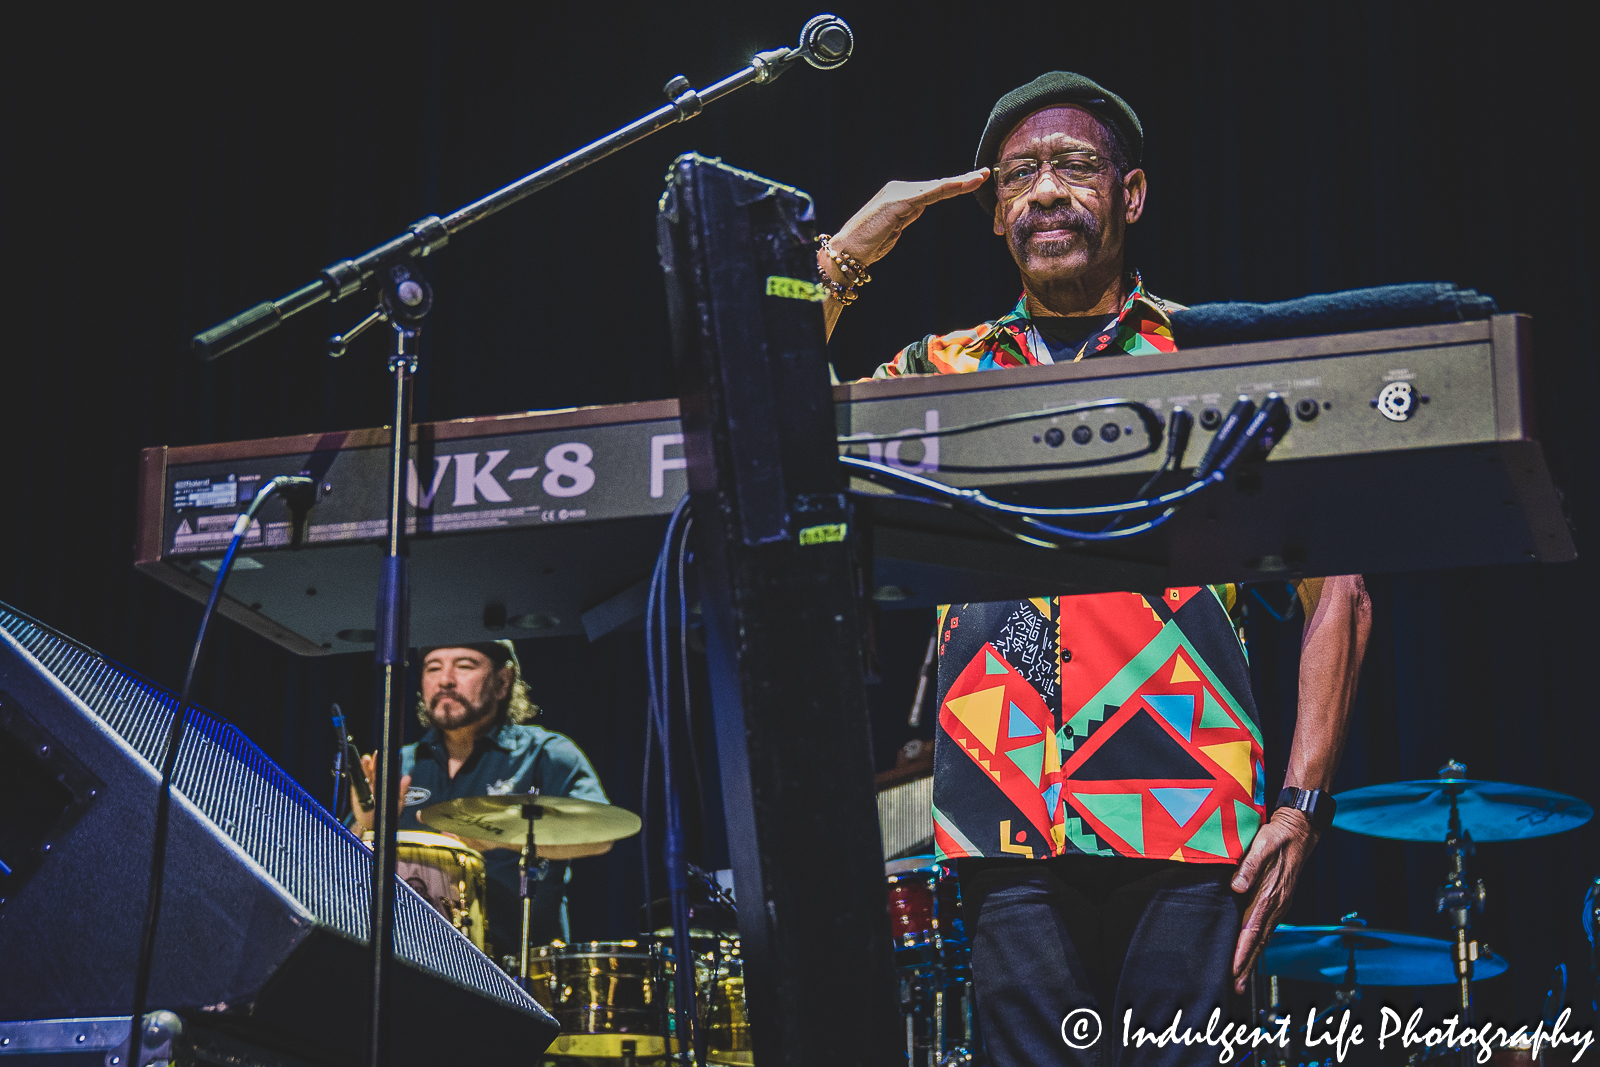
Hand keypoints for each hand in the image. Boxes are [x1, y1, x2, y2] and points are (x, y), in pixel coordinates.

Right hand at [350, 752, 409, 832]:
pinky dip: (357, 776)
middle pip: (375, 769)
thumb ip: (402, 791)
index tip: (387, 755)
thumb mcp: (397, 803)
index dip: (386, 762)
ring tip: (366, 760)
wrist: (372, 827)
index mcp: (386, 783)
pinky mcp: (357, 792)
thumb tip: (407, 778)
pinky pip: (356, 782)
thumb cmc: (386, 814)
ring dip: (365, 766)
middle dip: (375, 761)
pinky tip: (357, 770)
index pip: (386, 770)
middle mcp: (375, 783)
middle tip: (376, 755)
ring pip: (365, 774)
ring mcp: (365, 786)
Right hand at [826, 169, 989, 271]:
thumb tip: (921, 207)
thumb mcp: (894, 228)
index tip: (974, 180)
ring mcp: (898, 193)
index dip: (954, 185)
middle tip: (985, 173)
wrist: (848, 251)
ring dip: (960, 183)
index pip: (932, 189)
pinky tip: (962, 185)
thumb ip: (908, 215)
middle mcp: (899, 189)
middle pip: (937, 186)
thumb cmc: (868, 245)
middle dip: (962, 181)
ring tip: (980, 178)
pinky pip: (928, 194)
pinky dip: (947, 189)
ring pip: (936, 188)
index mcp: (898, 195)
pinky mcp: (899, 201)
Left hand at [1231, 807, 1318, 992]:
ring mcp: (1280, 904)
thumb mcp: (1262, 844)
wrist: (1300, 830)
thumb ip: (1248, 866)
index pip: (1253, 928)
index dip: (1243, 951)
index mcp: (1270, 894)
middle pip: (1259, 940)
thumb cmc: (1277, 836)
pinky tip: (1253, 951)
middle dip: (1247, 964)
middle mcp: (1277, 904)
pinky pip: (1268, 928)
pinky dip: (1259, 943)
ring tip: (1241, 977)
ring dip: (1252, 958)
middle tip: (1236, 986)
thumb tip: (1236, 886)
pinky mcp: (1280, 900)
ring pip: (1263, 937)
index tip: (1234, 969)